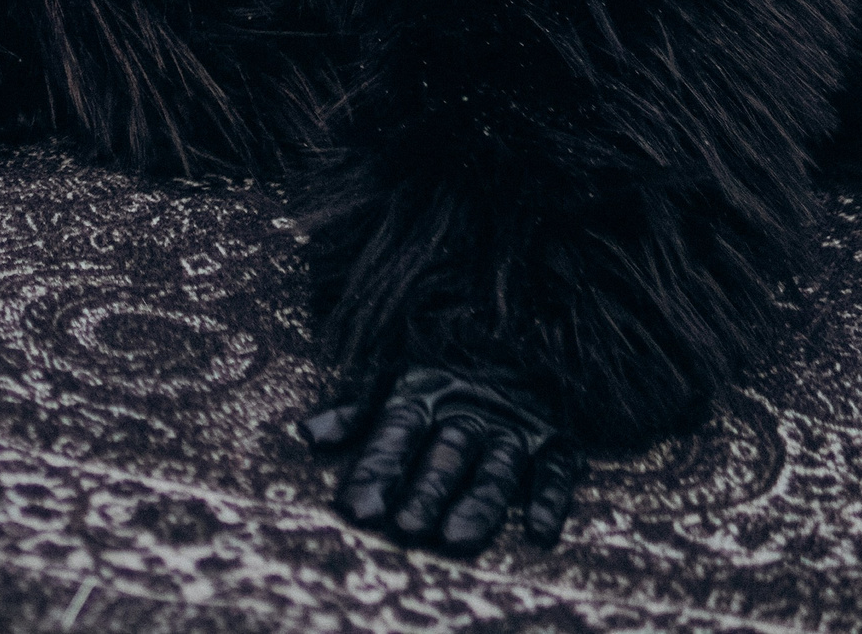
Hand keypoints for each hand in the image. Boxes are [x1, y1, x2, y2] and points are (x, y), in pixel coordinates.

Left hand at [297, 366, 581, 553]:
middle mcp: (468, 412)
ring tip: (456, 539)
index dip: (376, 470)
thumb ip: (355, 412)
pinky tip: (538, 531)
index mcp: (424, 395)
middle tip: (406, 529)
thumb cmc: (442, 366)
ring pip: (496, 466)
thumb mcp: (394, 379)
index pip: (395, 434)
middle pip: (445, 454)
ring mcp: (514, 426)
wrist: (516, 322)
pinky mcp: (556, 438)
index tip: (355, 510)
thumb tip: (305, 434)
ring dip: (478, 502)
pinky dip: (550, 498)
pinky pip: (556, 470)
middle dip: (425, 491)